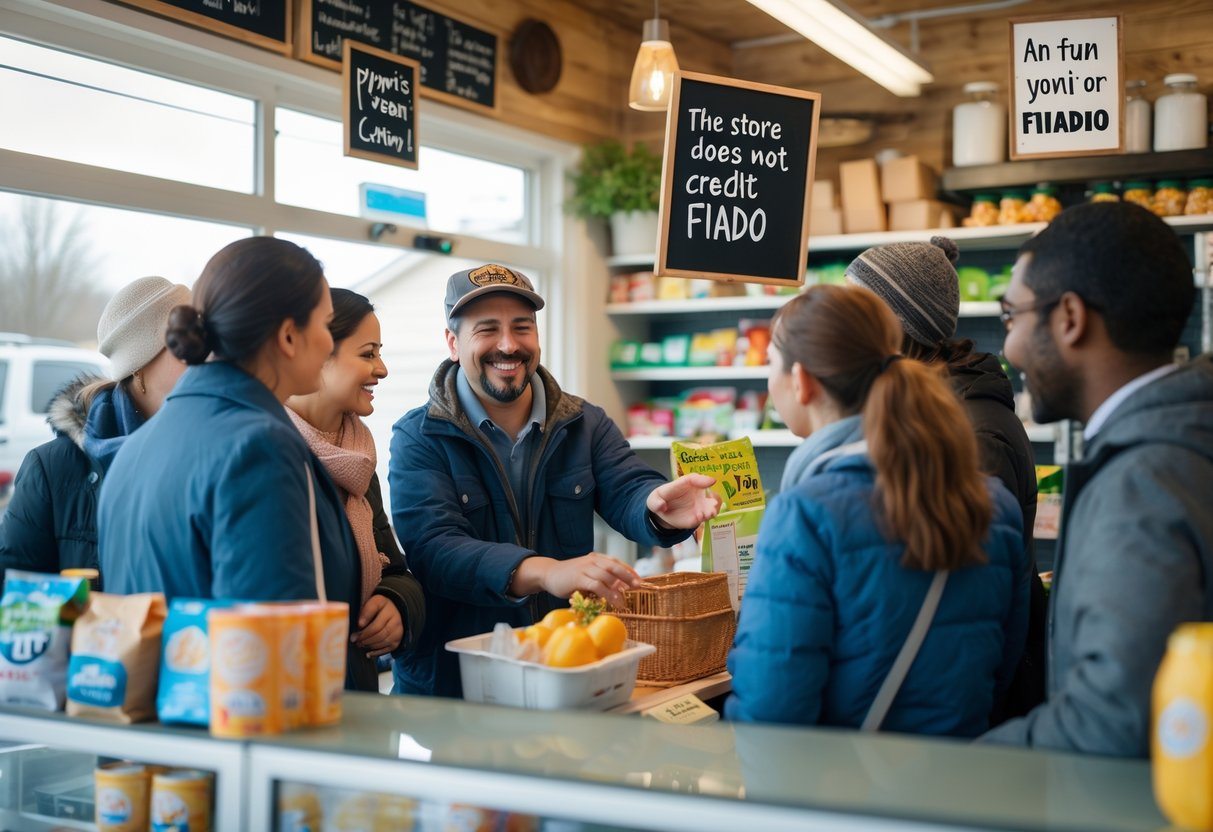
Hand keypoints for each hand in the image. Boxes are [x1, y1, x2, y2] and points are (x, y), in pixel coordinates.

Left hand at [351, 595, 403, 658]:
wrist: (392, 613)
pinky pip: (387, 648)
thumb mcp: (368, 605)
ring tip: (360, 644)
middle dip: (364, 636)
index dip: (365, 617)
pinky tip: (368, 653)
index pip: (373, 608)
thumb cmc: (375, 610)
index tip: (358, 625)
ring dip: (369, 644)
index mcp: (383, 603)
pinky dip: (376, 652)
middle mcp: (394, 614)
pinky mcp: (398, 639)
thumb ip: (362, 611)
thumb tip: (358, 626)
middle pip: (378, 628)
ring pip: (383, 639)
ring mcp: (398, 628)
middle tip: (354, 640)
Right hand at [510, 553, 639, 608]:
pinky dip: (607, 592)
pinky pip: (596, 584)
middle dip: (628, 576)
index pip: (616, 562)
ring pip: (607, 576)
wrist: (548, 573)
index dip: (629, 570)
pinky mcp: (578, 577)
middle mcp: (592, 560)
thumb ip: (600, 580)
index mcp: (596, 558)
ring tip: (625, 601)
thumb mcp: (587, 575)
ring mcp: (585, 568)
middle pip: (614, 566)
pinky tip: (613, 600)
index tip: (639, 580)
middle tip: (638, 586)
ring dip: (618, 589)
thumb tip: (618, 590)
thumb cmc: (569, 577)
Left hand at [647, 474, 721, 529]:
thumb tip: (661, 506)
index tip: (712, 481)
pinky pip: (707, 516)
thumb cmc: (661, 499)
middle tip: (713, 503)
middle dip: (714, 497)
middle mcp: (696, 493)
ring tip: (708, 514)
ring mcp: (700, 505)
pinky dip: (707, 518)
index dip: (703, 479)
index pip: (694, 478)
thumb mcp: (654, 499)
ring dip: (713, 509)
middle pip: (710, 492)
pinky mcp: (700, 516)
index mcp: (685, 483)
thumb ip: (656, 502)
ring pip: (712, 505)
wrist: (664, 512)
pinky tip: (699, 518)